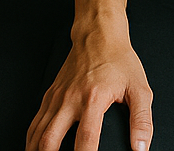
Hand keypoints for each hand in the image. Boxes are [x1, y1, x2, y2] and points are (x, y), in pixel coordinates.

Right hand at [28, 28, 152, 150]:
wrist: (98, 34)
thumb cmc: (119, 60)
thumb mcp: (140, 89)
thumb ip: (142, 121)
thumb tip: (141, 148)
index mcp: (93, 99)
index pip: (86, 139)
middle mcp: (70, 99)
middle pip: (50, 139)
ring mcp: (57, 97)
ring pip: (37, 132)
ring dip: (36, 150)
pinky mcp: (51, 94)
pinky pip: (35, 121)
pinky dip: (32, 137)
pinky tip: (34, 147)